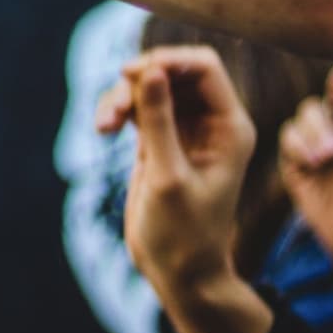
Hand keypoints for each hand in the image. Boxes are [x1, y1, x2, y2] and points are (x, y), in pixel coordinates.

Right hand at [102, 46, 255, 295]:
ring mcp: (184, 129)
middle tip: (113, 109)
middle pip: (172, 71)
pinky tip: (102, 129)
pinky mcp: (159, 140)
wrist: (177, 270)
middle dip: (139, 81)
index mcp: (229, 127)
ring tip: (103, 125)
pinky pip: (136, 107)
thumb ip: (158, 120)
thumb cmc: (183, 232)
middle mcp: (211, 122)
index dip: (168, 62)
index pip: (204, 68)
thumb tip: (149, 69)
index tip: (131, 74)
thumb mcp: (168, 175)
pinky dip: (116, 111)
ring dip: (121, 97)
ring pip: (149, 87)